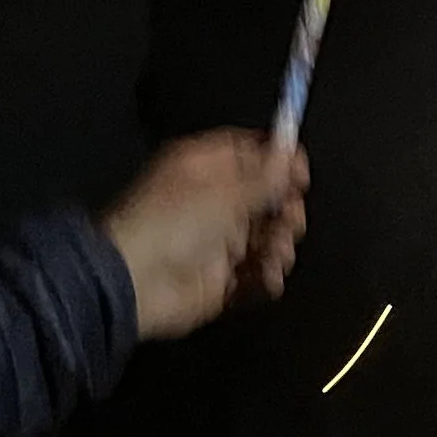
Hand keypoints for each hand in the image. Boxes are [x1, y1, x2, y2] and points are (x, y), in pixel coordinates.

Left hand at [102, 132, 307, 340]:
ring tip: (276, 252)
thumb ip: (263, 177)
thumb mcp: (223, 192)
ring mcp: (213, 242)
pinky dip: (267, 275)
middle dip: (284, 208)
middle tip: (290, 219)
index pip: (249, 155)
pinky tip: (268, 276)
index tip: (301, 175)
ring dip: (280, 243)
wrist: (134, 282)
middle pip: (264, 198)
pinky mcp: (217, 279)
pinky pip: (254, 274)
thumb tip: (289, 154)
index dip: (278, 162)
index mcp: (203, 169)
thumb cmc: (167, 225)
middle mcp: (209, 202)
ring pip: (264, 237)